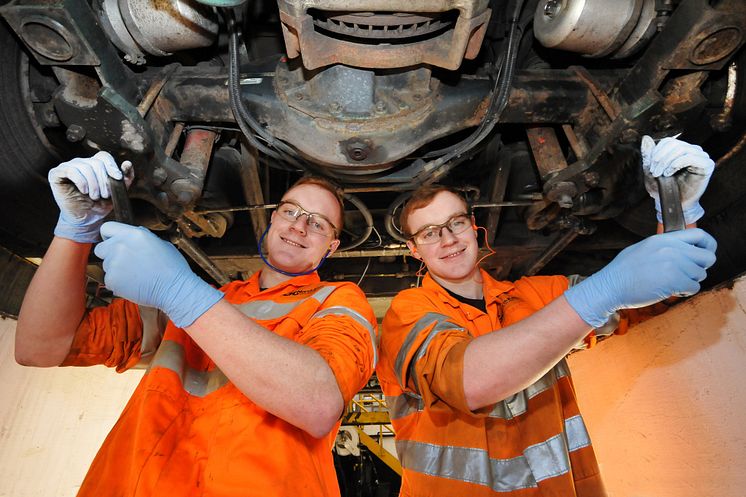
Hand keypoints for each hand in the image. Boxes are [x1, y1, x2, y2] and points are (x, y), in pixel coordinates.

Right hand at [49, 152, 133, 242]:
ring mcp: (68, 167)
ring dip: (93, 184)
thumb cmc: (100, 204)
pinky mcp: (57, 174)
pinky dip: (81, 181)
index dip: (111, 166)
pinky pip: (70, 170)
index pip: (104, 156)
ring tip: (94, 196)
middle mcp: (81, 163)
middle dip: (103, 180)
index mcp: (95, 164)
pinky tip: (84, 191)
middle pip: (96, 163)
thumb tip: (128, 163)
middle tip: (104, 195)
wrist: (87, 219)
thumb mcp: (117, 191)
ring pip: (84, 166)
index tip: (117, 178)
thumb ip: (125, 177)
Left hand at [94, 222, 223, 327]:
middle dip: (109, 254)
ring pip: (106, 266)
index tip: (114, 243)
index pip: (106, 228)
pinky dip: (119, 283)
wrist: (174, 289)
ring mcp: (114, 264)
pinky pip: (109, 280)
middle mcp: (119, 246)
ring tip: (136, 275)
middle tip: (125, 262)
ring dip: (116, 270)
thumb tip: (132, 236)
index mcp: (133, 234)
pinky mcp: (111, 280)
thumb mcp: (160, 243)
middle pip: (100, 248)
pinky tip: (135, 284)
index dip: (109, 236)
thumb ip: (141, 237)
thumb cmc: (172, 267)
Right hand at [564, 229, 716, 327]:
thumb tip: (679, 250)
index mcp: (663, 239)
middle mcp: (671, 249)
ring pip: (700, 274)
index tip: (706, 252)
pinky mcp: (674, 281)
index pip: (699, 234)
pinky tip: (672, 291)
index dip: (708, 245)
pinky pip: (694, 287)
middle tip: (688, 273)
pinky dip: (685, 292)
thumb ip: (663, 246)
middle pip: (707, 256)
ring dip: (690, 281)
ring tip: (674, 284)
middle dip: (701, 267)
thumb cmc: (622, 272)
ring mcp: (674, 265)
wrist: (610, 286)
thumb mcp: (642, 248)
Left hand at [641, 135, 714, 224]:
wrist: (672, 203)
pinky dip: (676, 164)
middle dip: (660, 158)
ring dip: (667, 161)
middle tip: (654, 172)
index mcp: (681, 150)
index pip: (668, 141)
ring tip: (661, 174)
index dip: (656, 152)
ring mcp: (701, 156)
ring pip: (681, 149)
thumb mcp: (651, 170)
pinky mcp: (707, 165)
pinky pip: (691, 157)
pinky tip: (669, 173)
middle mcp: (693, 150)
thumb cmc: (663, 188)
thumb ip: (648, 155)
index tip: (650, 167)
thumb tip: (646, 138)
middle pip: (674, 144)